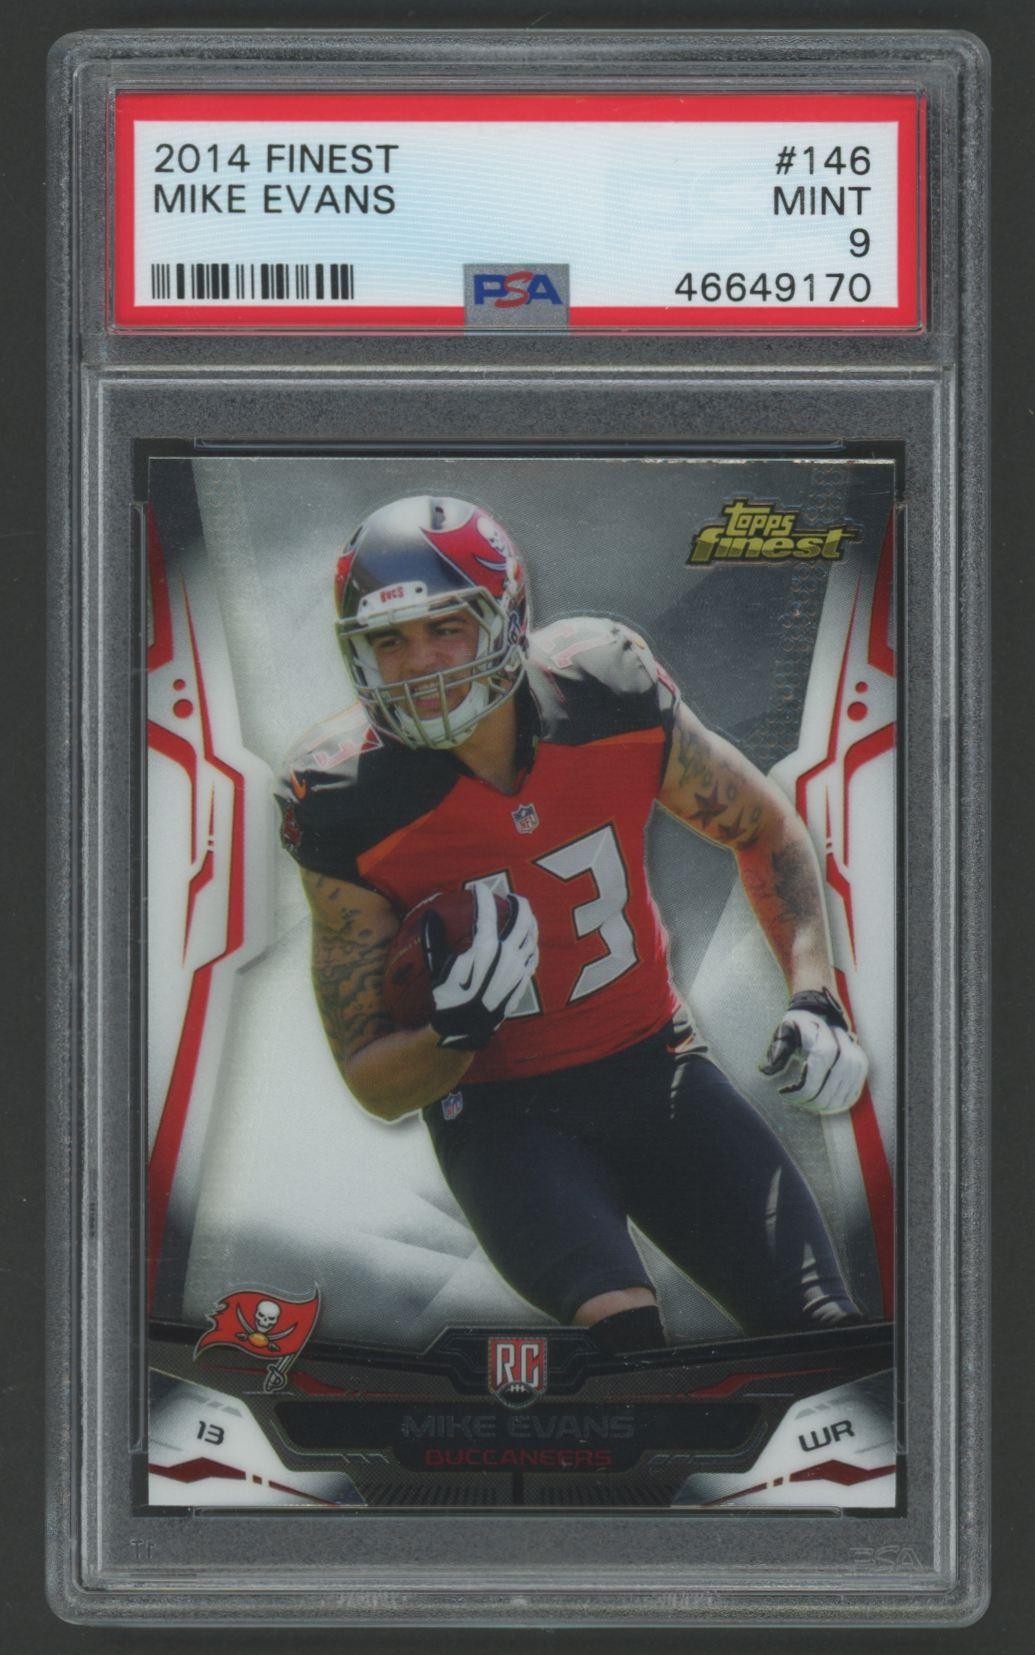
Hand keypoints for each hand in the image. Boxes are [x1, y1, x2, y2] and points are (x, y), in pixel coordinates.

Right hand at [424, 883, 538, 1051]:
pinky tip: (528, 940)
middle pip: (521, 918)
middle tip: (510, 895)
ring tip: (523, 913)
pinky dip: (532, 941)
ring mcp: (519, 967)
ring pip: (532, 934)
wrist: (468, 1026)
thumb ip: (434, 939)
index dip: (483, 895)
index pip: (487, 912)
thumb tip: (430, 914)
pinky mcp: (524, 979)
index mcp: (485, 948)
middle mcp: (507, 955)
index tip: (478, 887)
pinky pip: (534, 954)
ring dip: (529, 919)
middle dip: (517, 901)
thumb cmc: (450, 996)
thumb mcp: (438, 968)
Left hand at [760, 988, 867, 1114]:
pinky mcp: (860, 1062)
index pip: (817, 1071)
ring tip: (812, 1106)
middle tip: (800, 1104)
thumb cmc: (798, 1023)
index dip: (802, 1089)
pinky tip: (828, 1105)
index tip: (785, 1094)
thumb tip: (766, 1071)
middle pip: (834, 1084)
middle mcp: (844, 1045)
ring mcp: (855, 1054)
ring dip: (829, 1103)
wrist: (820, 1010)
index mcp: (824, 1037)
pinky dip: (842, 1101)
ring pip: (847, 1088)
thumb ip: (777, 1051)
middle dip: (816, 1100)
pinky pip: (855, 1087)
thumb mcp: (784, 1031)